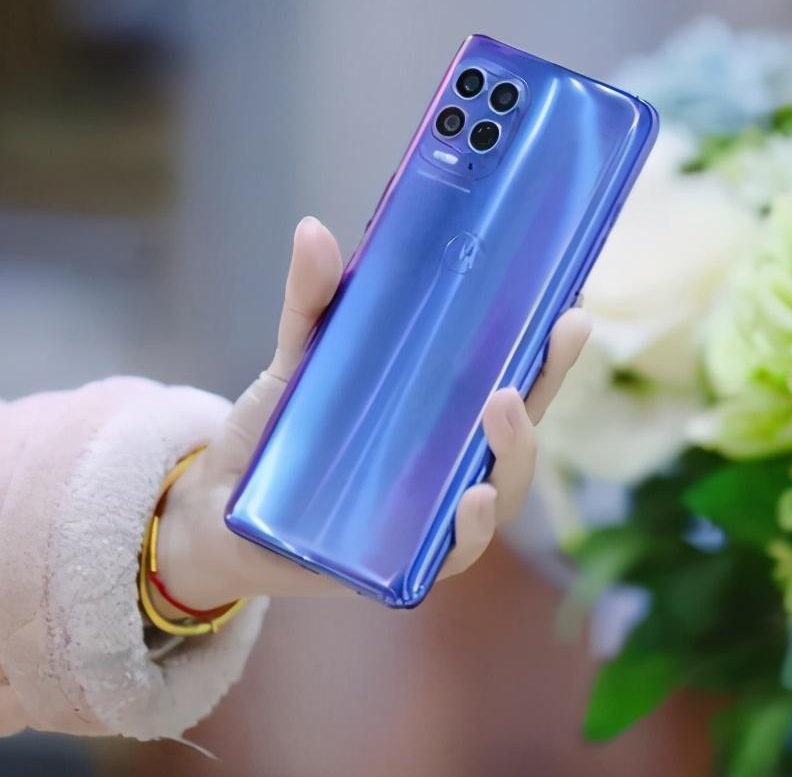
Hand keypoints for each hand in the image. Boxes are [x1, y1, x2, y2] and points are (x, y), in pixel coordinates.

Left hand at [153, 216, 590, 607]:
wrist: (217, 506)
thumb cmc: (272, 432)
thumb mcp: (296, 359)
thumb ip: (311, 302)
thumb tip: (314, 231)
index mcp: (440, 405)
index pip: (513, 370)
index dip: (550, 342)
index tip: (573, 303)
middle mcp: (450, 456)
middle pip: (522, 422)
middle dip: (549, 380)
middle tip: (553, 338)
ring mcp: (434, 509)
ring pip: (505, 485)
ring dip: (516, 449)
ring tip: (503, 408)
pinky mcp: (408, 561)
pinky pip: (458, 552)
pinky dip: (473, 529)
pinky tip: (474, 499)